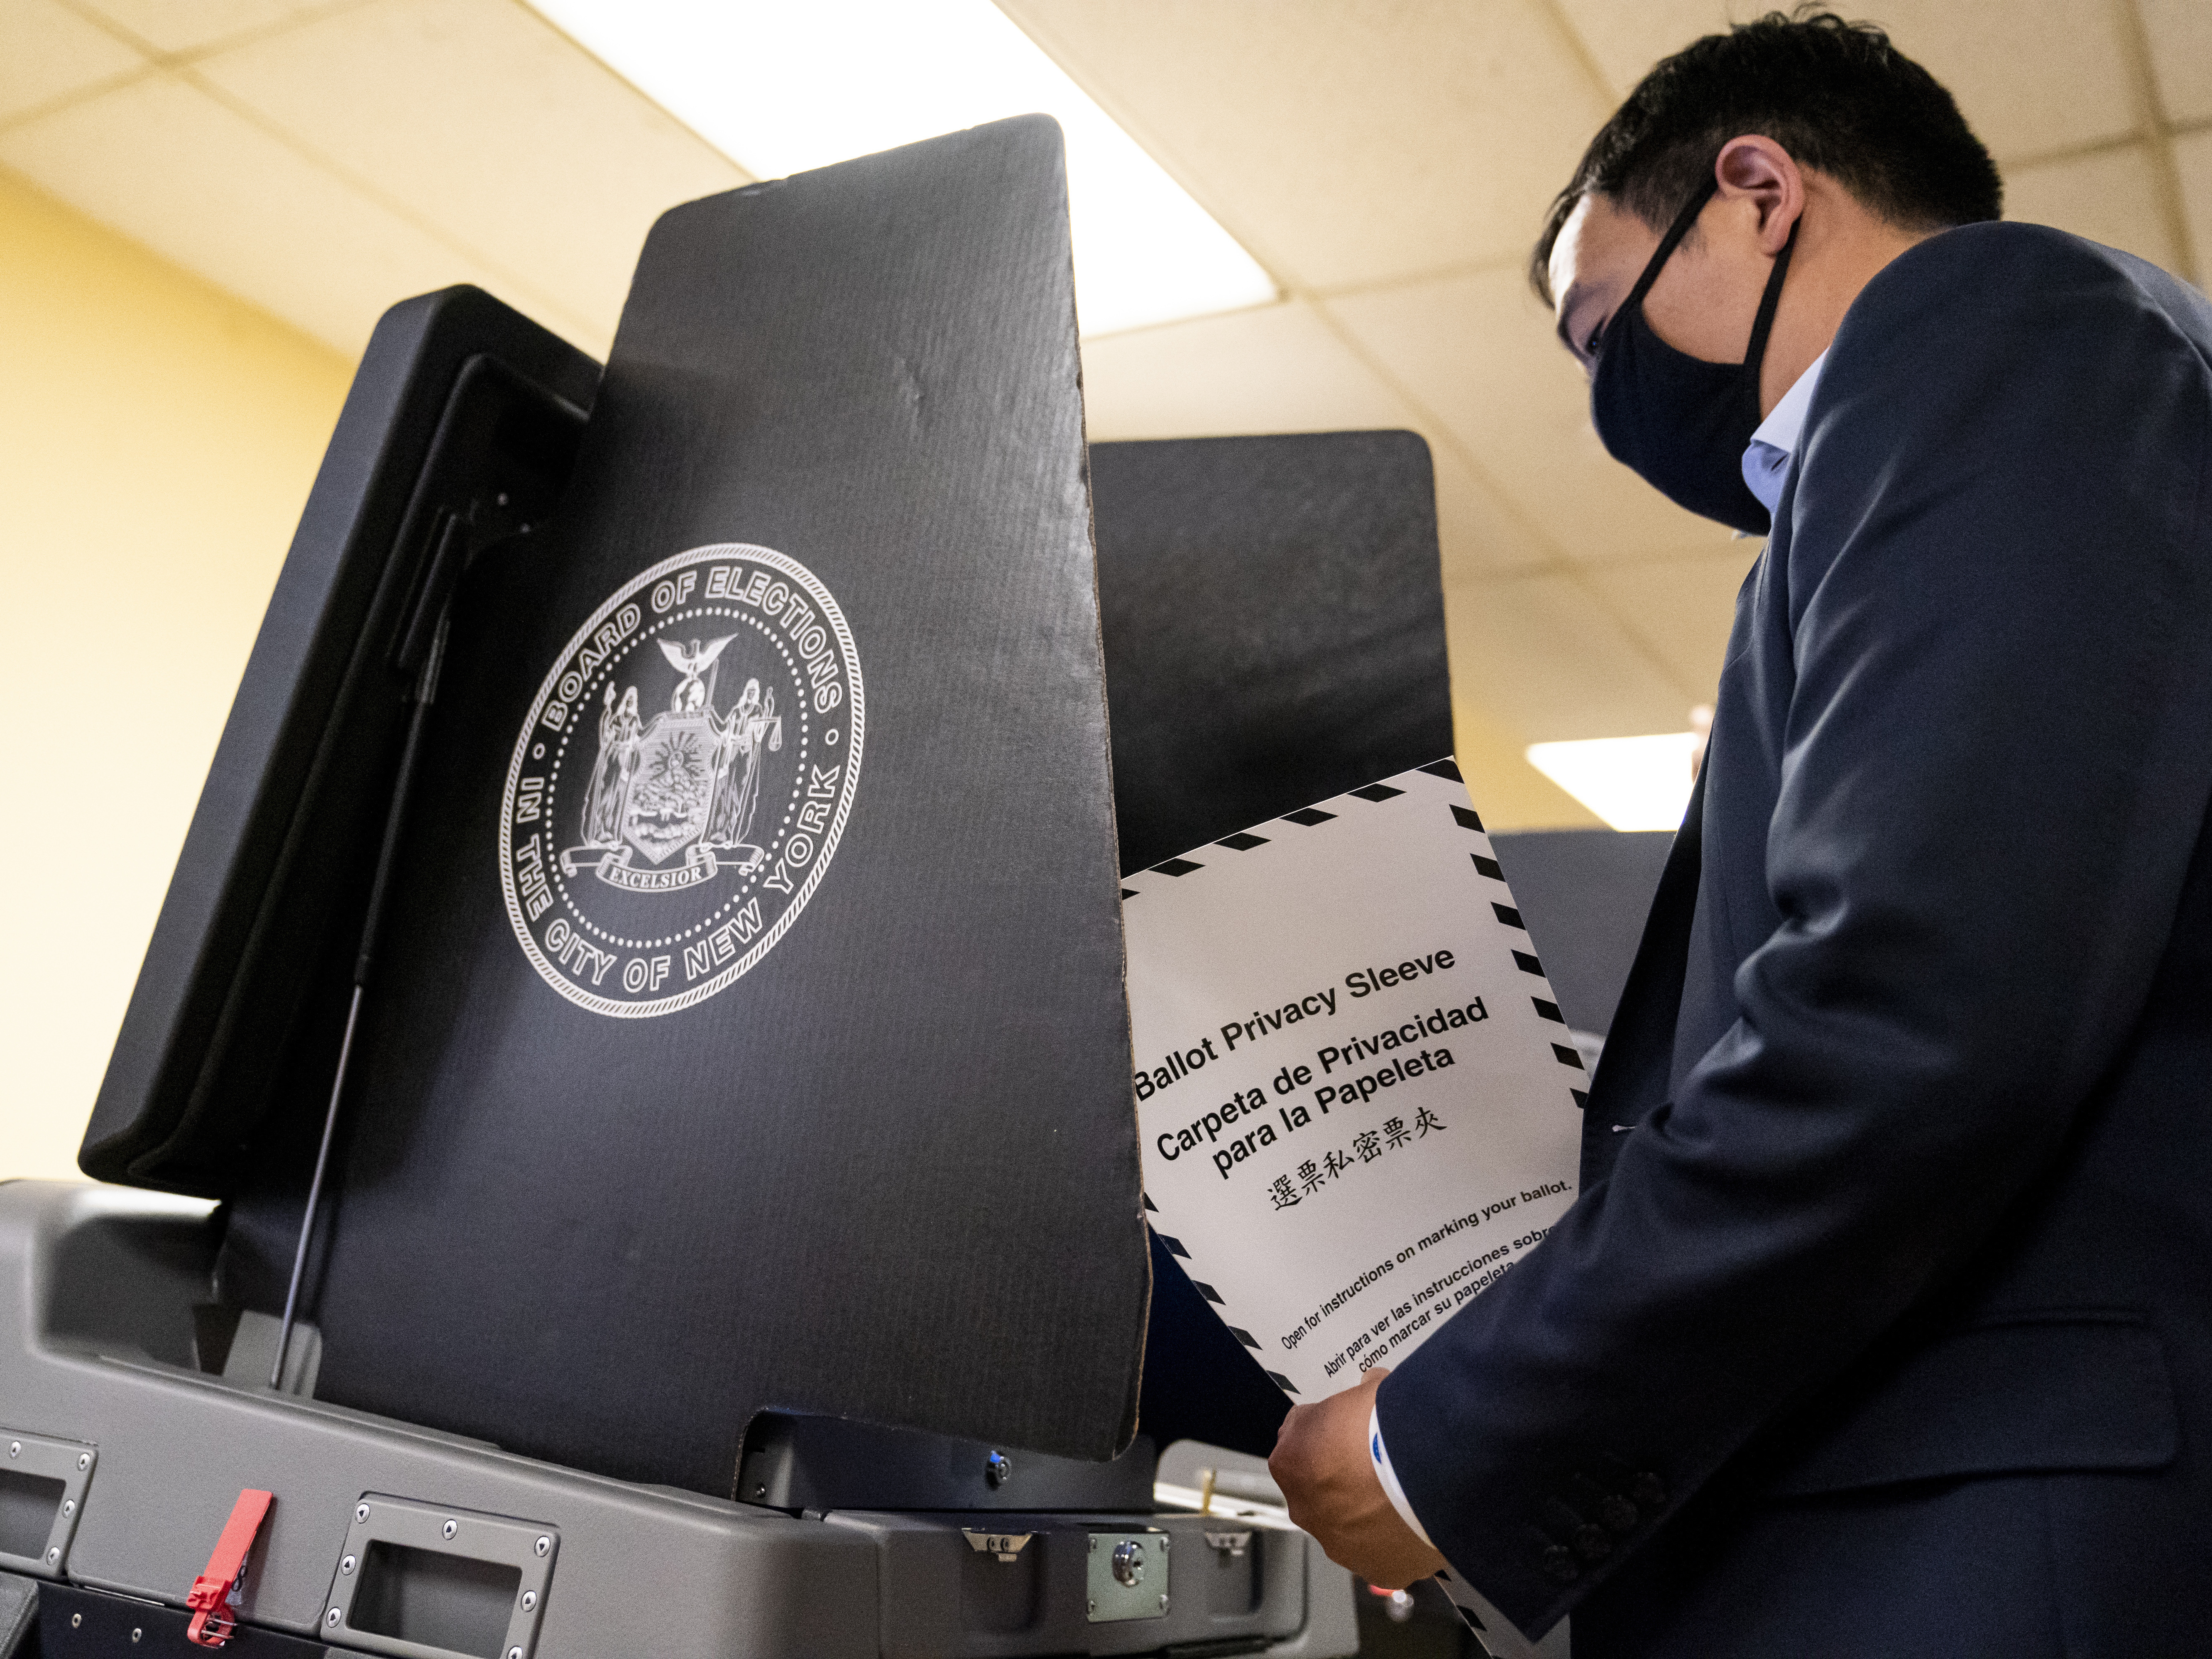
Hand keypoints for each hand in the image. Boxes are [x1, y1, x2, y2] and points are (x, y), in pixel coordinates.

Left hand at [1268, 1366, 1446, 1588]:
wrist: (1430, 1465)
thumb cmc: (1390, 1424)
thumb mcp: (1366, 1390)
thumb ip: (1358, 1397)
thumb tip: (1370, 1390)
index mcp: (1289, 1460)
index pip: (1301, 1445)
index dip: (1330, 1436)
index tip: (1352, 1433)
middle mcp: (1305, 1508)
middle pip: (1320, 1492)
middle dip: (1344, 1480)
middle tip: (1378, 1466)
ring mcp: (1339, 1543)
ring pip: (1350, 1527)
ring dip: (1369, 1513)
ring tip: (1404, 1495)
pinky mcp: (1376, 1568)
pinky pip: (1383, 1554)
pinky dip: (1396, 1541)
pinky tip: (1417, 1521)